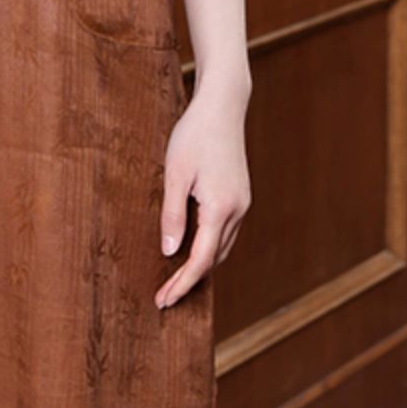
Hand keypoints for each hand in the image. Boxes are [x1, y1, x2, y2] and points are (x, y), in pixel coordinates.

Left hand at [156, 74, 250, 307]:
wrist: (223, 106)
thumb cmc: (193, 135)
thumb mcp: (174, 174)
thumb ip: (172, 215)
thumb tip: (170, 252)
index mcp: (221, 207)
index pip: (201, 259)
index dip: (182, 284)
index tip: (164, 300)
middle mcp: (238, 210)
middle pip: (215, 259)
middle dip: (190, 281)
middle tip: (164, 297)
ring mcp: (243, 204)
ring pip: (223, 248)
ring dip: (201, 266)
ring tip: (175, 280)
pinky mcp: (240, 196)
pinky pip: (226, 233)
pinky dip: (209, 248)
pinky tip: (192, 250)